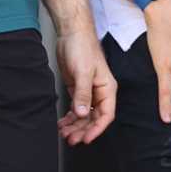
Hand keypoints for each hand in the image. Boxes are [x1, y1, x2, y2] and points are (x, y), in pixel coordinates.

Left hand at [55, 29, 117, 145]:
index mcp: (107, 88)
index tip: (86, 138)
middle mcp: (99, 92)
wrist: (71, 32)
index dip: (96, 129)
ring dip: (75, 125)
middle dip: (83, 130)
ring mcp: (87, 91)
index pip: (106, 115)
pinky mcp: (77, 88)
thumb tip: (83, 113)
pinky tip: (63, 122)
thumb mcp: (83, 72)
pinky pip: (76, 107)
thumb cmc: (83, 47)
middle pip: (94, 118)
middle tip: (71, 139)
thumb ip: (83, 94)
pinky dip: (70, 116)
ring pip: (84, 115)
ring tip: (64, 133)